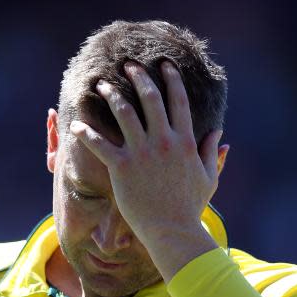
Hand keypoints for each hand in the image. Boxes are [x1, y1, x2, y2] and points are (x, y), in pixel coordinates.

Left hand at [69, 61, 227, 277]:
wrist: (173, 232)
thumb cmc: (190, 208)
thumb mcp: (208, 178)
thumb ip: (211, 153)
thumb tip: (220, 134)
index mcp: (185, 141)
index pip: (178, 100)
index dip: (171, 79)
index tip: (164, 65)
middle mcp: (163, 141)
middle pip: (149, 98)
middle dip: (138, 77)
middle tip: (128, 66)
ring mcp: (142, 153)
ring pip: (123, 113)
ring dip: (111, 95)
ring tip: (102, 85)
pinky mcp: (122, 168)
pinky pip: (99, 145)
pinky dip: (86, 133)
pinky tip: (76, 125)